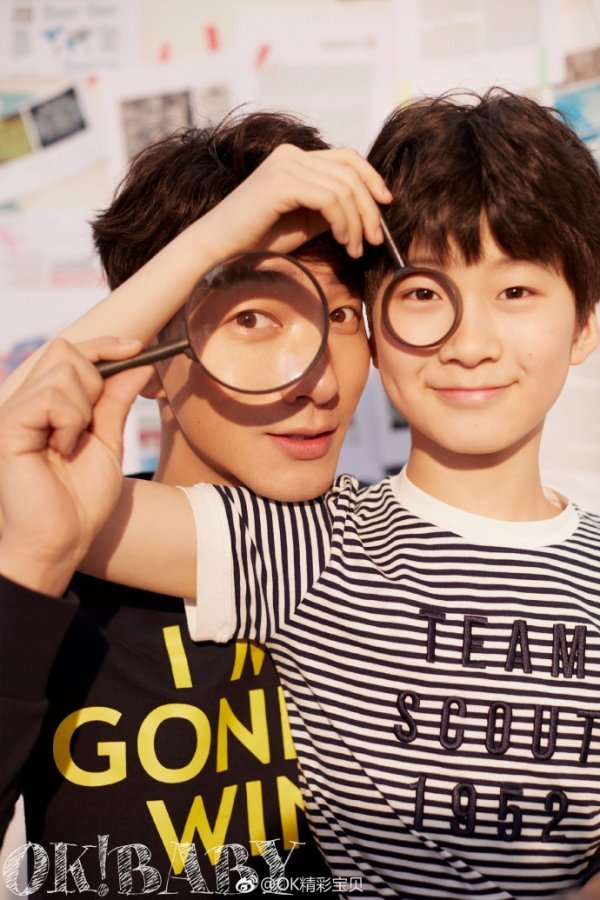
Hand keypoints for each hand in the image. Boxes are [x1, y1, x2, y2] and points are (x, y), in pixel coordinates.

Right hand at [0, 337, 150, 595]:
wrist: (60, 544)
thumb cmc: (79, 503)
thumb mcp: (106, 443)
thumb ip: (116, 401)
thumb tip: (139, 363)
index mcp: (42, 404)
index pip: (68, 353)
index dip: (103, 345)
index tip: (138, 348)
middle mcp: (22, 401)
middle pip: (65, 350)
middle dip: (94, 380)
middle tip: (90, 425)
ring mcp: (11, 411)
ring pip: (62, 370)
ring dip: (83, 408)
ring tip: (71, 446)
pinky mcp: (7, 425)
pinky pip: (51, 397)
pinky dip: (70, 421)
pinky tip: (61, 450)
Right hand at [199, 144, 392, 261]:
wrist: (219, 250)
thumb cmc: (258, 239)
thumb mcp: (305, 221)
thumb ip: (331, 209)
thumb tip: (368, 211)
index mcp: (295, 158)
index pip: (347, 158)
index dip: (372, 179)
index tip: (386, 206)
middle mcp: (291, 154)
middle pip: (350, 172)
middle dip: (369, 208)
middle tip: (374, 240)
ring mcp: (285, 165)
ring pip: (343, 187)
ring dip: (357, 222)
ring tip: (355, 249)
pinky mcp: (281, 183)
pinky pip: (329, 199)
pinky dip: (343, 222)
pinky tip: (342, 243)